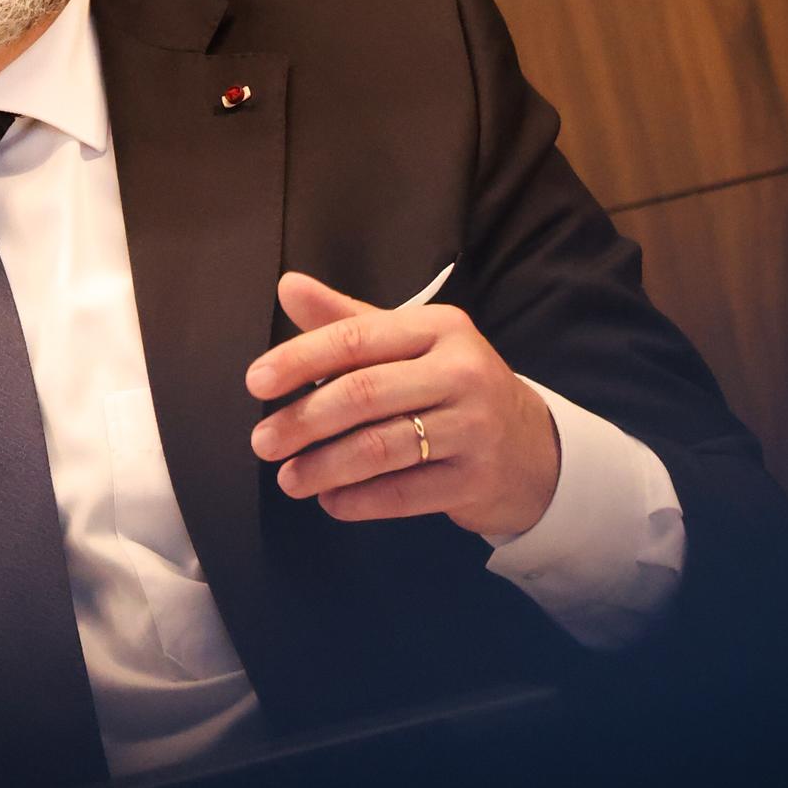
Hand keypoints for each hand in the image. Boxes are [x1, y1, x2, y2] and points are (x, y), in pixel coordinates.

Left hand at [246, 273, 560, 541]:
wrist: (530, 447)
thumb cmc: (452, 386)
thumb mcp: (409, 343)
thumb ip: (346, 319)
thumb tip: (287, 285)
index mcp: (438, 328)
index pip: (356, 338)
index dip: (300, 359)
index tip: (256, 382)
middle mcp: (460, 371)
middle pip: (364, 394)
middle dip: (304, 420)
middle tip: (262, 442)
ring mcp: (474, 427)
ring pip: (381, 448)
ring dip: (324, 467)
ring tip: (289, 479)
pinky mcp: (476, 479)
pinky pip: (405, 493)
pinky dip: (360, 500)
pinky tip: (331, 502)